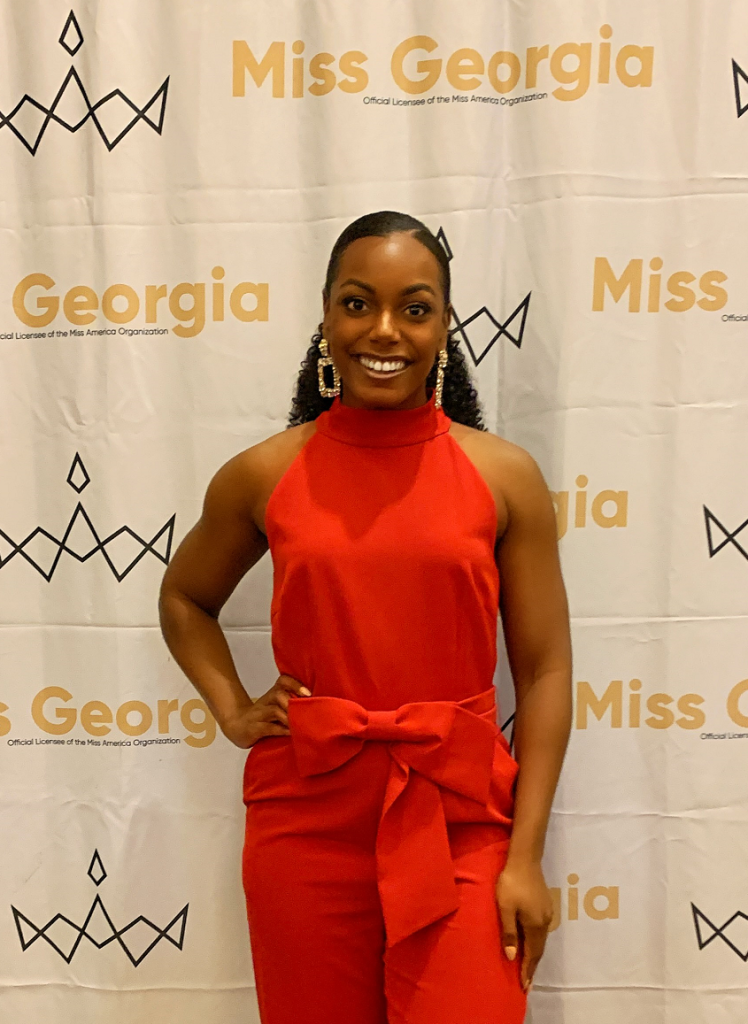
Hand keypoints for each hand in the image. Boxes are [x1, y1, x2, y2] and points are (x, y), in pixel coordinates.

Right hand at [220, 674, 310, 748]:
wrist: (235, 725)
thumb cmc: (263, 717)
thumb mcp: (276, 706)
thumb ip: (291, 704)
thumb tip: (317, 707)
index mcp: (273, 694)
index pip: (283, 681)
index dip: (295, 684)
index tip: (308, 693)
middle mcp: (266, 701)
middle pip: (278, 694)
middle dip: (293, 703)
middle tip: (307, 711)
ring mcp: (259, 714)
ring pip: (274, 710)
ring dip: (289, 717)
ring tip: (301, 724)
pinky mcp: (255, 728)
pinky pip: (269, 728)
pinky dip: (281, 730)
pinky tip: (291, 734)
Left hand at [496, 860, 552, 991]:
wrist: (525, 859)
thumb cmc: (511, 883)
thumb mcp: (505, 908)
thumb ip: (509, 932)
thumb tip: (512, 957)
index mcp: (535, 925)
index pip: (532, 954)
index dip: (528, 970)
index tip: (524, 986)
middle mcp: (545, 922)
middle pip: (539, 949)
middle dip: (533, 966)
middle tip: (526, 981)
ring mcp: (547, 912)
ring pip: (541, 939)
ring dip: (535, 953)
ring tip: (528, 965)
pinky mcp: (545, 905)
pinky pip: (541, 930)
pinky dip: (536, 941)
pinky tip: (531, 941)